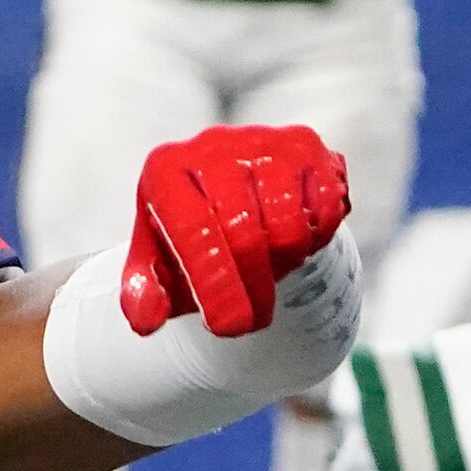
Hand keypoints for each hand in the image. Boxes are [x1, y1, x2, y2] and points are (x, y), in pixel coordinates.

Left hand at [121, 124, 350, 336]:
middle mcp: (212, 147)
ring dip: (284, 264)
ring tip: (268, 270)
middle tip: (252, 320)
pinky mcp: (304, 144)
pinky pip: (324, 207)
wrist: (228, 195)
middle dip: (253, 288)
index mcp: (166, 172)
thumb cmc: (189, 238)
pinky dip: (316, 238)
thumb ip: (146, 295)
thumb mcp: (158, 265)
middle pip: (245, 232)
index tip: (229, 329)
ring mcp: (261, 141)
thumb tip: (146, 322)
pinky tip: (293, 241)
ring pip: (288, 224)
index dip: (216, 286)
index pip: (194, 233)